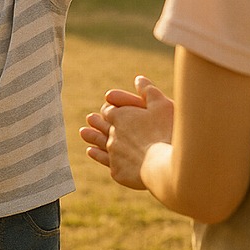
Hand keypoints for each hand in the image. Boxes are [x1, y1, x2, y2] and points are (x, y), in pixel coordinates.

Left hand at [81, 76, 172, 190]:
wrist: (165, 166)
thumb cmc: (166, 132)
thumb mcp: (162, 105)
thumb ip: (148, 91)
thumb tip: (138, 79)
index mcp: (121, 116)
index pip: (109, 110)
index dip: (109, 108)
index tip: (108, 108)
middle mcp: (112, 134)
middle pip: (100, 125)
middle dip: (97, 121)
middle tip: (90, 118)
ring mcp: (113, 153)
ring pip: (99, 142)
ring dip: (91, 136)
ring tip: (83, 132)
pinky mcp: (117, 171)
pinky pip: (105, 161)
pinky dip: (96, 154)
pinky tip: (91, 151)